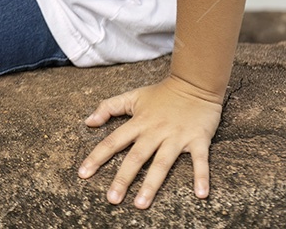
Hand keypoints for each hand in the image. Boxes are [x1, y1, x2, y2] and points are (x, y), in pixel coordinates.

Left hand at [77, 74, 222, 208]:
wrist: (194, 82)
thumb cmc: (162, 93)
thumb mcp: (133, 96)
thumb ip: (109, 107)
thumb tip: (88, 122)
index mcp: (139, 122)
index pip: (113, 141)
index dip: (97, 157)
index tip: (83, 174)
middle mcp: (155, 131)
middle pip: (136, 157)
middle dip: (123, 178)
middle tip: (112, 199)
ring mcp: (176, 136)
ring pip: (162, 162)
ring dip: (152, 184)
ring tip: (141, 204)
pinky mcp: (198, 139)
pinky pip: (199, 160)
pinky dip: (202, 176)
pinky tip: (201, 194)